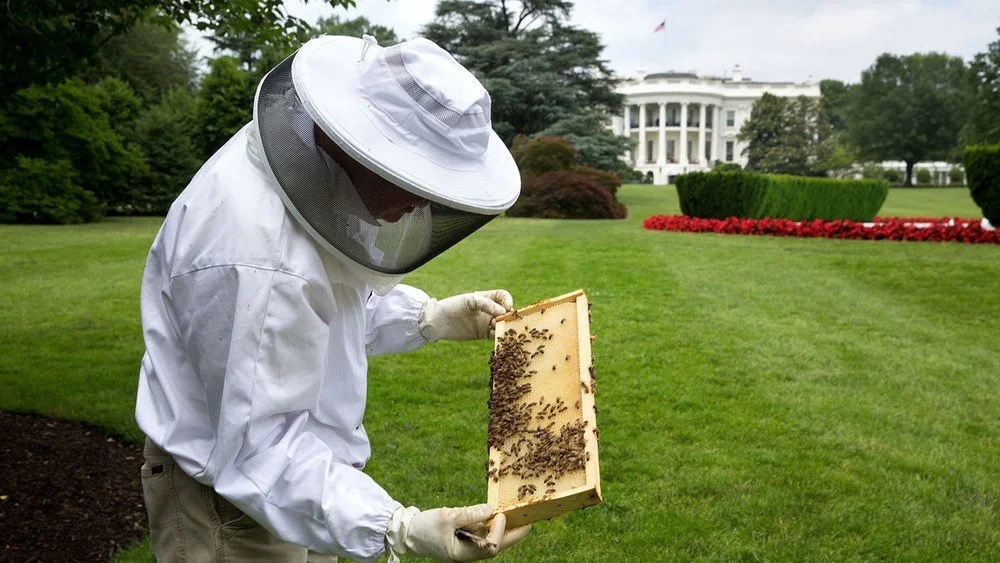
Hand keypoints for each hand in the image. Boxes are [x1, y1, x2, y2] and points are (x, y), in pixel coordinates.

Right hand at [385, 504, 529, 560]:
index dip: (499, 531)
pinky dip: (490, 523)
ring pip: (491, 539)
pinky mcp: (464, 538)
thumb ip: (469, 513)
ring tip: (517, 514)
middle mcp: (468, 553)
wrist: (407, 532)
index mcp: (463, 554)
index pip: (491, 547)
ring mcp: (467, 546)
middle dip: (513, 534)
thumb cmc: (424, 527)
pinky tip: (498, 513)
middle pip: (496, 546)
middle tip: (529, 522)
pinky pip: (482, 532)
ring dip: (503, 527)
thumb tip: (490, 509)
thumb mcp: (447, 517)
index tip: (499, 514)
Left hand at [419, 290, 512, 341]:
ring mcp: (486, 323)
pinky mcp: (483, 335)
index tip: (507, 307)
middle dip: (510, 316)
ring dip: (507, 328)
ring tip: (510, 332)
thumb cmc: (453, 306)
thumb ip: (486, 304)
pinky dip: (501, 338)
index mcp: (486, 298)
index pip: (503, 296)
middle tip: (511, 321)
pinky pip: (495, 336)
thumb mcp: (470, 301)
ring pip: (502, 325)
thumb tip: (503, 312)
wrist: (438, 322)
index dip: (507, 300)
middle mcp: (488, 310)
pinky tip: (504, 340)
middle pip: (505, 312)